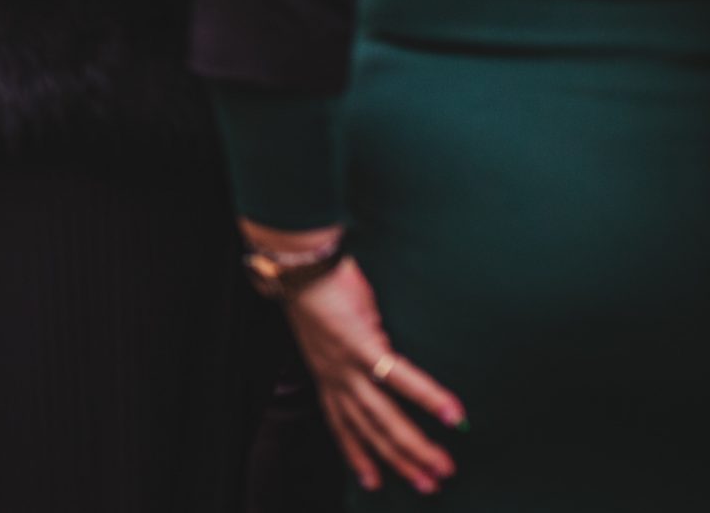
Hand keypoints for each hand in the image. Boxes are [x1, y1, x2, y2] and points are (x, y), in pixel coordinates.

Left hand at [281, 254, 465, 495]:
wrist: (297, 262)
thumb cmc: (319, 288)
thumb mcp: (331, 331)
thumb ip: (353, 349)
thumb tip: (380, 355)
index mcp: (326, 374)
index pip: (341, 424)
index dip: (356, 454)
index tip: (372, 482)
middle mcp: (333, 376)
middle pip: (367, 430)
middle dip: (398, 462)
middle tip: (429, 487)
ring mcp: (344, 363)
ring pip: (382, 416)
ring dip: (415, 446)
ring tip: (443, 467)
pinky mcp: (359, 343)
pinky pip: (398, 377)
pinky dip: (426, 397)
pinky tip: (452, 414)